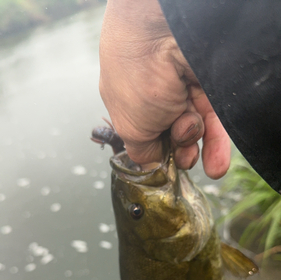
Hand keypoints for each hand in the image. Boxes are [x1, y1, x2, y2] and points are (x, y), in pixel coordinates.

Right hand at [99, 0, 229, 177]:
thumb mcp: (131, 130)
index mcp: (130, 105)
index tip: (163, 163)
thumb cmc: (135, 83)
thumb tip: (151, 168)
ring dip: (195, 147)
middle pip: (173, 136)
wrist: (160, 37)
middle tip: (181, 154)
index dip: (157, 153)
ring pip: (195, 130)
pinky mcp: (208, 86)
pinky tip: (216, 166)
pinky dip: (216, 145)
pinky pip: (214, 120)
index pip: (147, 137)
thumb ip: (142, 153)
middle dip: (178, 151)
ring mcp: (183, 91)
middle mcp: (156, 98)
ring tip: (194, 153)